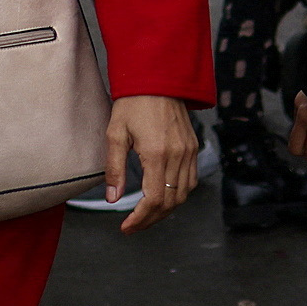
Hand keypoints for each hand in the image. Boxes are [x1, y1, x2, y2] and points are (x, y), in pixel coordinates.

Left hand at [105, 95, 200, 232]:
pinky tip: (164, 198)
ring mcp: (189, 152)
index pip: (154, 200)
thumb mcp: (115, 133)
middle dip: (151, 220)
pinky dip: (178, 196)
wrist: (158, 78)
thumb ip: (115, 168)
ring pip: (183, 195)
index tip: (127, 227)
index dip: (140, 219)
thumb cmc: (133, 102)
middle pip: (170, 203)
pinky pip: (191, 181)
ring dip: (166, 210)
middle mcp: (177, 155)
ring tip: (146, 216)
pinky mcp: (193, 147)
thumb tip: (113, 198)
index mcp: (157, 153)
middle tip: (133, 226)